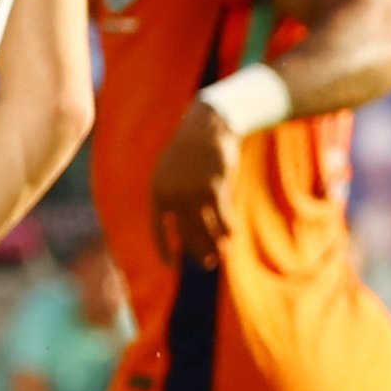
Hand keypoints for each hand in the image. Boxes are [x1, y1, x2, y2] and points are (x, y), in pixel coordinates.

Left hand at [149, 96, 240, 262]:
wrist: (208, 126)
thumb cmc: (190, 151)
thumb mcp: (172, 172)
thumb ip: (172, 199)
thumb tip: (181, 230)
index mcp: (158, 191)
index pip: (157, 229)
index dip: (162, 249)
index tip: (167, 265)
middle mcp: (172, 194)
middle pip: (187, 234)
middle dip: (198, 252)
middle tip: (208, 263)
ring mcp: (193, 192)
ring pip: (207, 229)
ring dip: (216, 244)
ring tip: (223, 252)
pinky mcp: (214, 188)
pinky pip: (224, 218)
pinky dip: (229, 229)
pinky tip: (233, 235)